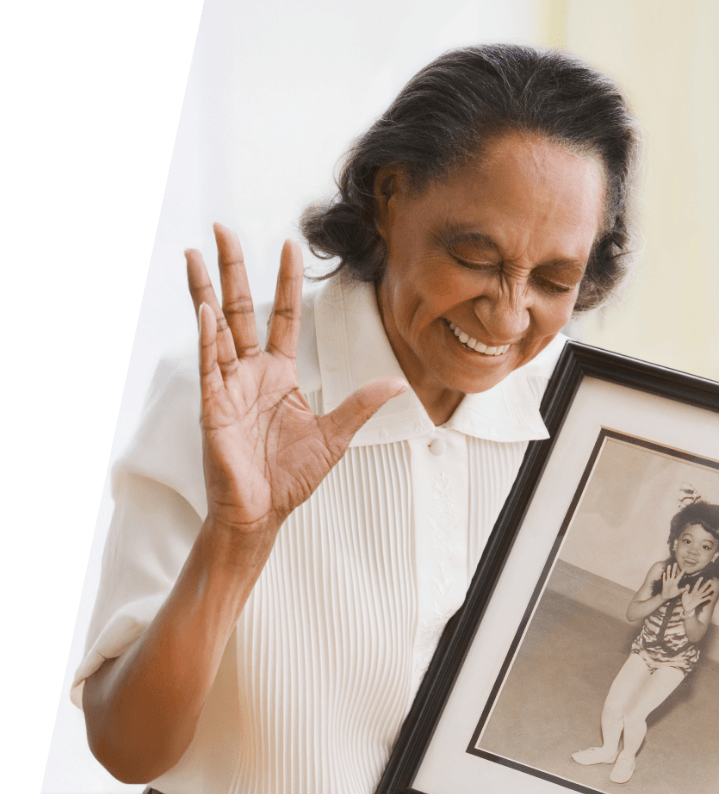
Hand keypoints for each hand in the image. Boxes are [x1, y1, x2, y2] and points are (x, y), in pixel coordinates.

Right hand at [186, 224, 406, 542]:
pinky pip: (210, 365)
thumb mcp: (335, 436)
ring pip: (216, 328)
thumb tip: (398, 382)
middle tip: (223, 228)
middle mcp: (250, 374)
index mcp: (279, 376)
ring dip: (205, 290)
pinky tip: (205, 308)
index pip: (283, 317)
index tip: (289, 245)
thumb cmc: (291, 478)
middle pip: (240, 309)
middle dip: (232, 269)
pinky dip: (208, 337)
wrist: (261, 514)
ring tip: (196, 251)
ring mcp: (228, 387)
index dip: (285, 282)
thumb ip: (360, 405)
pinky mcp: (213, 407)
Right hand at [660, 564, 683, 600]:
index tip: (684, 569)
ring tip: (669, 565)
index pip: (679, 577)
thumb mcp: (678, 592)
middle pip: (673, 573)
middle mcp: (672, 581)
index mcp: (675, 582)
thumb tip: (686, 589)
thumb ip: (682, 590)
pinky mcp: (664, 584)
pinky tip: (664, 572)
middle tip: (675, 563)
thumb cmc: (672, 594)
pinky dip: (664, 576)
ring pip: (668, 575)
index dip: (682, 573)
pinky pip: (664, 579)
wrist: (666, 597)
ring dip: (668, 570)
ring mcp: (667, 582)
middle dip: (674, 568)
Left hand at [681, 578, 715, 614]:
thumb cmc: (685, 600)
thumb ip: (686, 590)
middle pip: (702, 588)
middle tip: (710, 580)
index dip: (699, 582)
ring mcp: (698, 598)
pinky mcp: (699, 602)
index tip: (701, 577)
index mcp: (693, 591)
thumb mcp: (684, 594)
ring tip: (712, 587)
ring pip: (704, 593)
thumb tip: (687, 584)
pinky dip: (706, 598)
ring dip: (708, 590)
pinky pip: (703, 600)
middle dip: (706, 584)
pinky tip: (709, 596)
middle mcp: (697, 594)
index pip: (697, 586)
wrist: (685, 607)